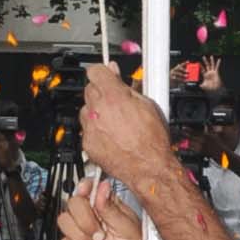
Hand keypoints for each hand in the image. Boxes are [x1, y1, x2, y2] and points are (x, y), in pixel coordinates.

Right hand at [57, 181, 145, 239]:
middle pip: (71, 205)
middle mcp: (90, 215)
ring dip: (81, 238)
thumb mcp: (126, 226)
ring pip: (64, 223)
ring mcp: (81, 231)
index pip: (86, 187)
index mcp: (103, 204)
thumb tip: (103, 186)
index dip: (83, 188)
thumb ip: (110, 208)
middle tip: (100, 234)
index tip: (85, 193)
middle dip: (84, 222)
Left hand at [79, 62, 170, 197]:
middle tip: (116, 100)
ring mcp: (90, 127)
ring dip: (97, 111)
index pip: (95, 71)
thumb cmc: (153, 140)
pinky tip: (111, 135)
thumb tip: (116, 74)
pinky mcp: (87, 143)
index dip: (102, 72)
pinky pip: (86, 129)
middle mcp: (97, 110)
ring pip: (86, 109)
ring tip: (116, 121)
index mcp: (113, 96)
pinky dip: (96, 129)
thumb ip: (127, 86)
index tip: (106, 74)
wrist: (149, 168)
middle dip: (102, 92)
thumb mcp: (148, 104)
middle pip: (90, 89)